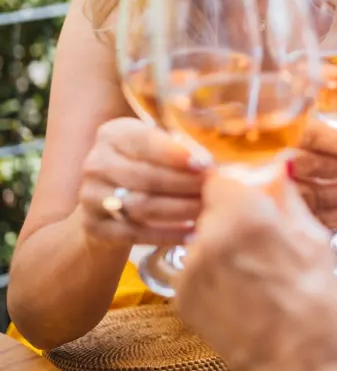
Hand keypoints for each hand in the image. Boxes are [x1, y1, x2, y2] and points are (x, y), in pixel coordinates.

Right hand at [78, 117, 209, 246]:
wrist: (108, 197)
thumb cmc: (146, 162)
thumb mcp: (156, 144)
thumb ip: (178, 146)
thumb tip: (210, 161)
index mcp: (113, 134)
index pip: (144, 141)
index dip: (175, 153)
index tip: (204, 164)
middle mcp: (96, 163)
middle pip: (145, 176)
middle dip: (183, 184)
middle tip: (212, 190)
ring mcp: (90, 196)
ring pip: (140, 205)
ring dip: (179, 209)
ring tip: (206, 210)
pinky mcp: (93, 225)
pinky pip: (134, 233)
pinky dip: (166, 235)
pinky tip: (192, 234)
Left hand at [174, 169, 336, 370]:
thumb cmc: (314, 305)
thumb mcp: (314, 240)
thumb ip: (287, 197)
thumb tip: (278, 166)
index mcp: (245, 217)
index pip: (222, 174)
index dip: (240, 179)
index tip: (254, 189)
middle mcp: (208, 239)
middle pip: (212, 204)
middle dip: (235, 209)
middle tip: (263, 230)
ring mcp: (190, 270)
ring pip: (204, 233)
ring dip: (224, 238)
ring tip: (255, 263)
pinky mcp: (182, 296)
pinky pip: (197, 263)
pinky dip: (215, 266)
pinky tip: (242, 284)